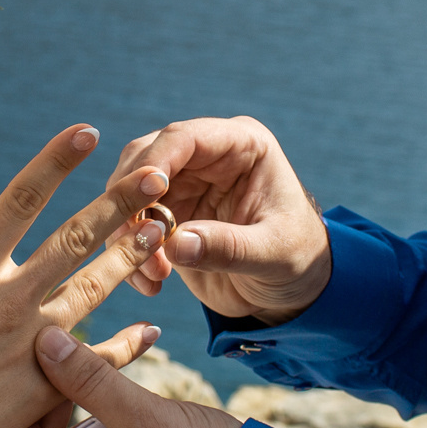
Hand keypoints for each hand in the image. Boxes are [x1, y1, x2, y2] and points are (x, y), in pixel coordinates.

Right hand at [0, 125, 173, 427]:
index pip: (21, 198)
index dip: (55, 161)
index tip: (86, 132)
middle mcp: (8, 300)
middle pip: (74, 239)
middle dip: (117, 203)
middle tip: (157, 175)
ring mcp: (30, 344)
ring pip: (92, 291)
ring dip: (128, 259)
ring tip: (161, 231)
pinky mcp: (42, 387)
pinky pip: (97, 362)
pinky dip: (128, 345)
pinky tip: (151, 330)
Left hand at [0, 325, 241, 427]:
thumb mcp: (140, 418)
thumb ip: (88, 378)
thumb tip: (43, 340)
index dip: (23, 416)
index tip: (45, 374)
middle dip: (57, 405)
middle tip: (71, 362)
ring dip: (87, 405)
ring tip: (106, 366)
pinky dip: (110, 416)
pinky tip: (126, 383)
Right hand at [110, 118, 329, 322]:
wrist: (293, 289)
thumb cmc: (298, 259)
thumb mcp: (274, 254)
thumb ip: (230, 247)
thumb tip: (177, 244)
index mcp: (241, 146)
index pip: (186, 138)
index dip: (156, 162)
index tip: (145, 196)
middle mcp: (206, 158)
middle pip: (143, 159)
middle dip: (132, 201)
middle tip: (136, 243)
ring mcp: (182, 185)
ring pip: (128, 194)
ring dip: (128, 232)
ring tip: (153, 273)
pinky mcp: (167, 216)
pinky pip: (131, 226)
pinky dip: (130, 253)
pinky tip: (151, 283)